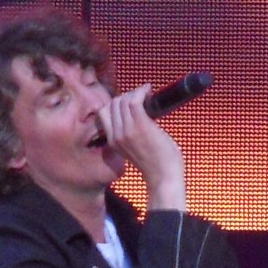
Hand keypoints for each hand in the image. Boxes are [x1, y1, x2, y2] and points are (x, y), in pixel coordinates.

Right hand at [99, 83, 184, 210]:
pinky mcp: (140, 125)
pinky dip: (142, 91)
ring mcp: (127, 130)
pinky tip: (149, 90)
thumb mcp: (134, 150)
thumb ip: (130, 136)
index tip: (131, 102)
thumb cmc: (156, 165)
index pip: (104, 113)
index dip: (116, 103)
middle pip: (112, 104)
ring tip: (146, 95)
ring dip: (135, 93)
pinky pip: (134, 100)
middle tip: (141, 98)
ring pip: (122, 100)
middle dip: (126, 96)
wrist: (164, 178)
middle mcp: (116, 135)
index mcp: (113, 141)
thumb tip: (138, 116)